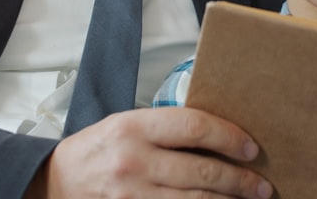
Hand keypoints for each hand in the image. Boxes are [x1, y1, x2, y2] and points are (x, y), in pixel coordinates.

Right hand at [32, 107, 273, 198]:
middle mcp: (134, 161)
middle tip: (262, 185)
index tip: (250, 147)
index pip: (194, 127)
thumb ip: (164, 129)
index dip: (229, 137)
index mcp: (133, 127)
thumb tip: (216, 136)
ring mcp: (132, 195)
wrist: (54, 183)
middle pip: (202, 171)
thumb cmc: (96, 151)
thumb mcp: (125, 124)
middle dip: (240, 180)